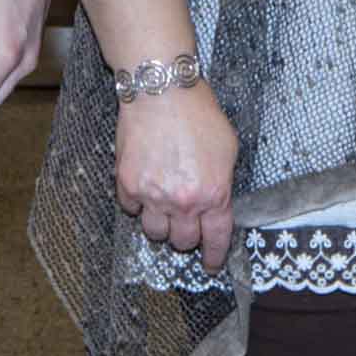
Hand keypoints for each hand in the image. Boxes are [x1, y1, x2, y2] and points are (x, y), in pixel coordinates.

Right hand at [116, 82, 238, 271]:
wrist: (162, 91)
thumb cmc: (199, 114)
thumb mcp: (228, 148)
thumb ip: (223, 181)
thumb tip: (217, 201)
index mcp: (213, 195)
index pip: (216, 239)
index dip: (215, 256)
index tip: (211, 264)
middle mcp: (183, 202)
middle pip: (183, 242)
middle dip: (187, 236)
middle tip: (185, 223)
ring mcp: (152, 195)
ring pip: (155, 233)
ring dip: (161, 225)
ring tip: (163, 206)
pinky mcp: (127, 184)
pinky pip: (131, 209)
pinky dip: (138, 203)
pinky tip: (145, 186)